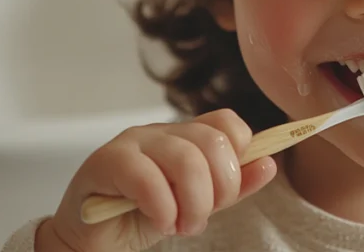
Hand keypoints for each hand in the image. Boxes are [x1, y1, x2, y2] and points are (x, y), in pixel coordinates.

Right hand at [36, 109, 276, 251]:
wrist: (92, 241)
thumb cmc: (143, 217)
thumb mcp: (197, 203)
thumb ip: (232, 187)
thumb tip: (270, 164)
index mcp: (185, 135)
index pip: (227, 123)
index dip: (240, 154)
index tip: (228, 191)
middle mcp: (161, 131)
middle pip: (212, 142)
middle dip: (219, 189)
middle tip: (201, 219)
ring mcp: (133, 142)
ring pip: (185, 159)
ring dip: (192, 204)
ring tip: (181, 226)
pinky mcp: (107, 162)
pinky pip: (147, 179)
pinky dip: (162, 208)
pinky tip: (159, 223)